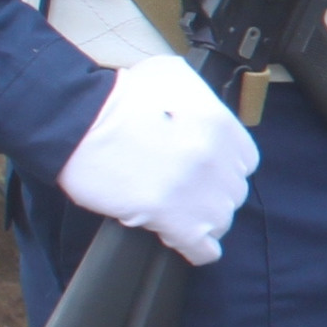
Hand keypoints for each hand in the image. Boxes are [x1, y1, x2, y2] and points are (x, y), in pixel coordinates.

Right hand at [56, 59, 259, 266]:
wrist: (81, 121)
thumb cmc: (119, 95)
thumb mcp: (171, 75)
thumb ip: (198, 95)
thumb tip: (200, 110)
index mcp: (220, 125)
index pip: (246, 160)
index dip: (226, 168)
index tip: (210, 171)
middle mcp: (216, 159)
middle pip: (233, 192)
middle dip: (213, 193)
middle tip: (188, 192)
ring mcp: (197, 191)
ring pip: (220, 222)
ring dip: (204, 222)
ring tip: (184, 217)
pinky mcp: (171, 219)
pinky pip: (201, 249)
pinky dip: (197, 251)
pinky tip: (190, 247)